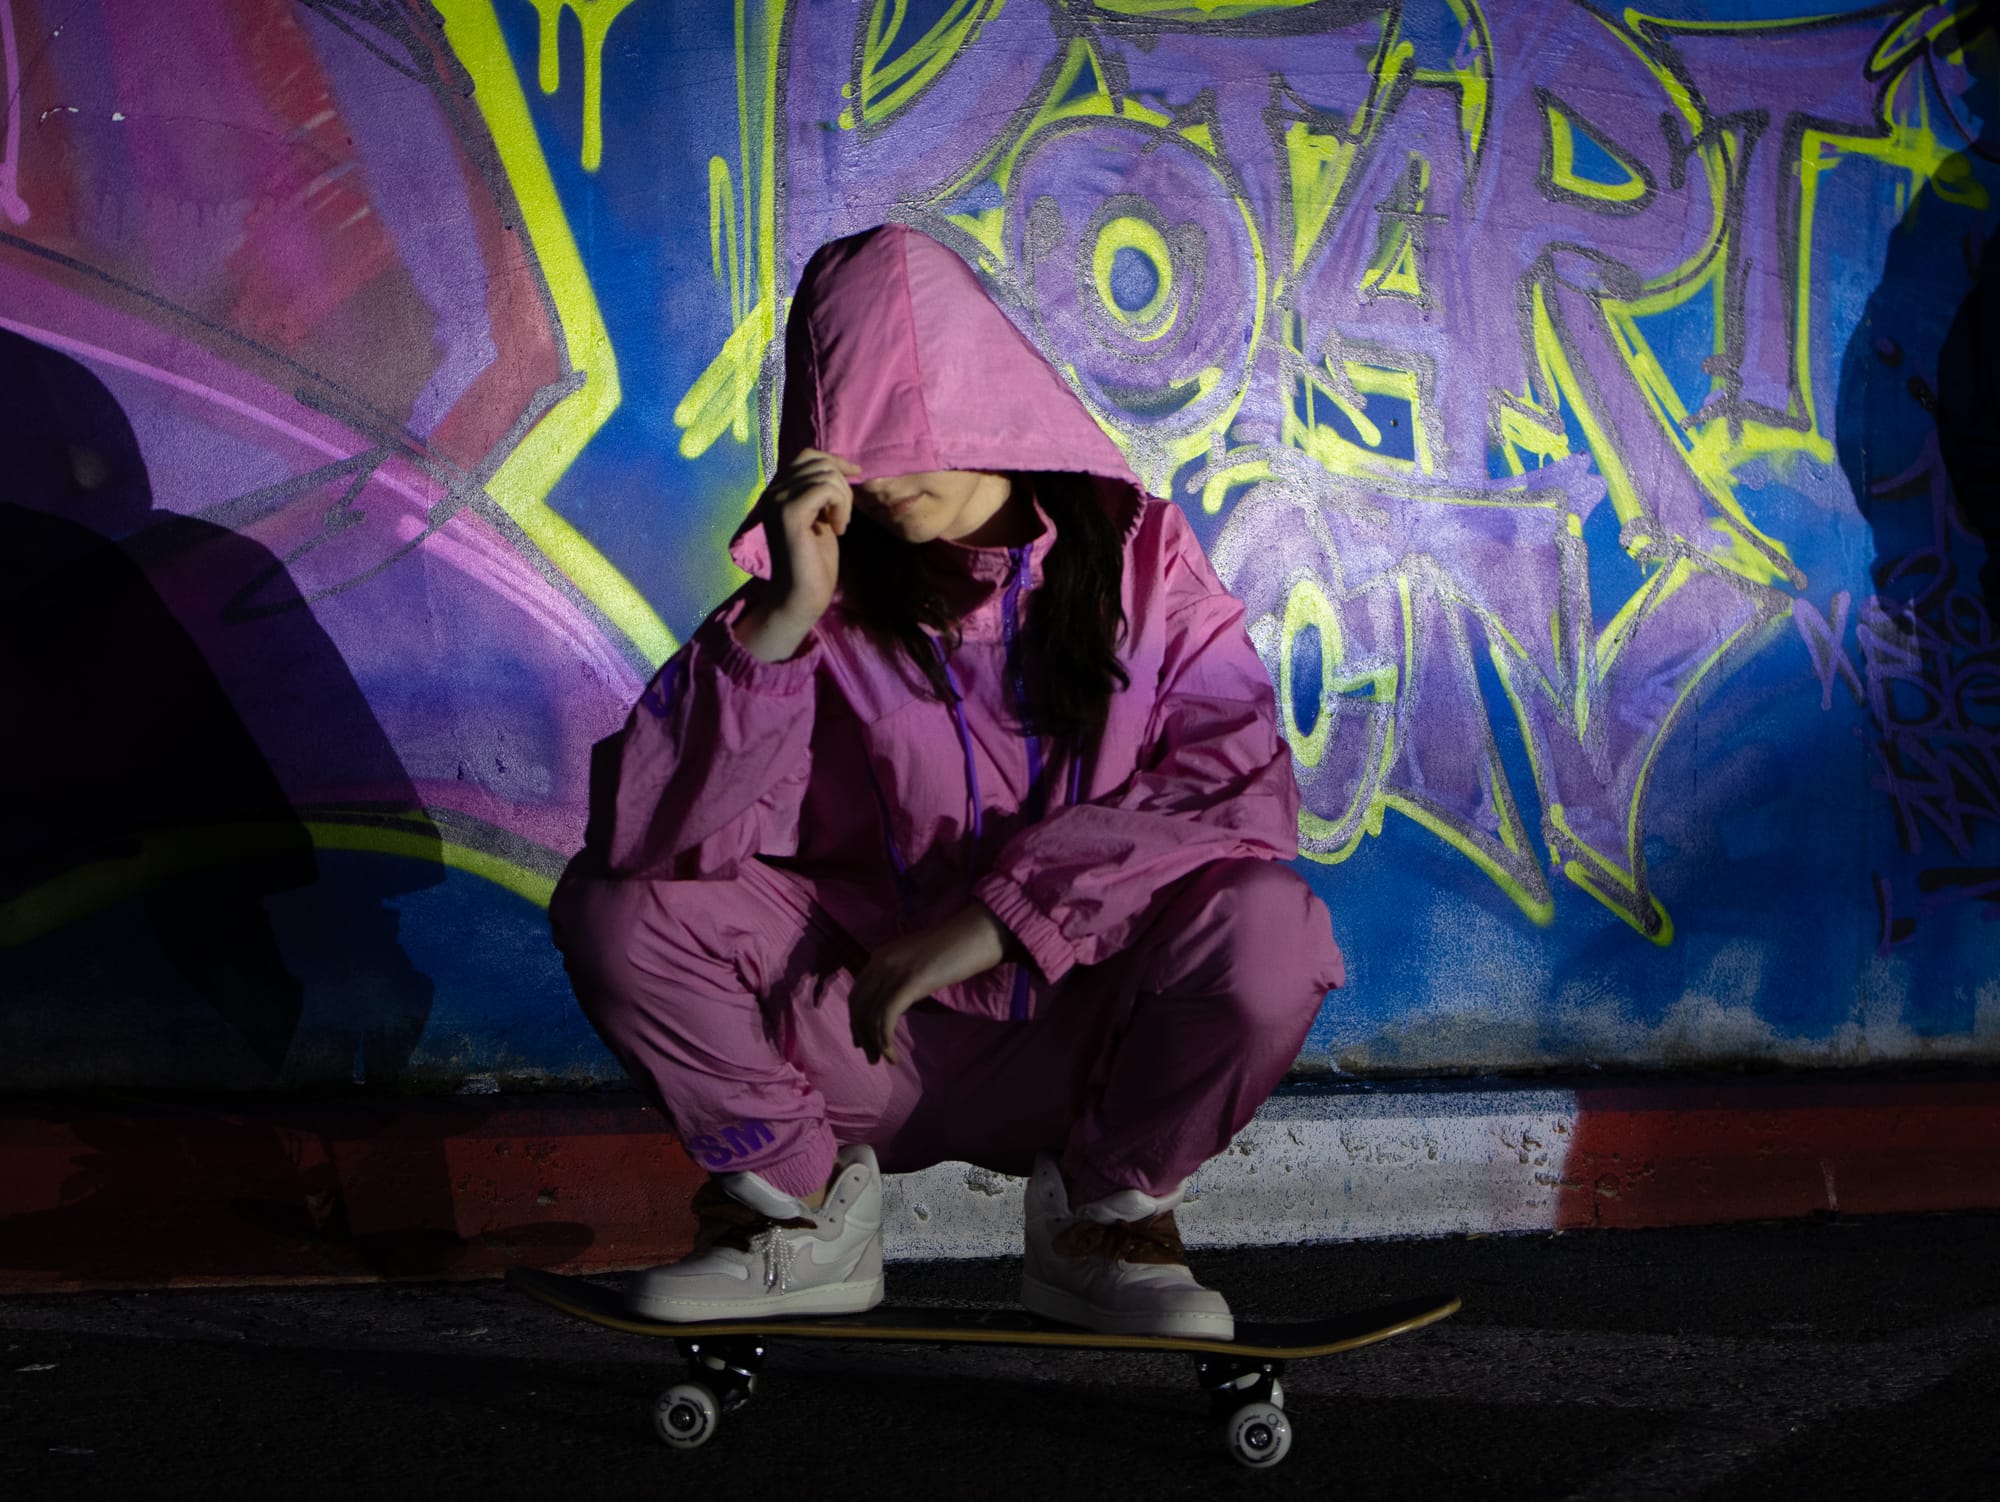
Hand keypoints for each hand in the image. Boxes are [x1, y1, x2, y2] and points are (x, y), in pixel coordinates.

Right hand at [735, 449, 860, 661]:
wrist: (801, 595)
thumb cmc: (813, 561)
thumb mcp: (820, 517)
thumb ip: (822, 493)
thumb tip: (840, 468)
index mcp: (777, 491)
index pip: (807, 456)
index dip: (835, 461)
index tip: (855, 475)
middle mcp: (772, 491)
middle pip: (818, 461)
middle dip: (842, 484)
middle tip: (843, 516)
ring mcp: (777, 500)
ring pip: (825, 474)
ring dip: (844, 498)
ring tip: (840, 524)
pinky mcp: (789, 512)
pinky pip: (825, 488)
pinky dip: (840, 506)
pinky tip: (838, 528)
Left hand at [848, 905, 1010, 1065]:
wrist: (974, 935)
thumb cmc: (953, 949)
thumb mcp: (916, 961)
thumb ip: (900, 976)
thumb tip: (895, 1001)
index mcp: (879, 956)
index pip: (857, 994)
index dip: (856, 1021)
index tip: (862, 1041)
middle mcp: (880, 963)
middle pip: (858, 1007)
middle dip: (862, 1035)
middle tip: (872, 1057)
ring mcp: (894, 971)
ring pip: (870, 1015)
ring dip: (875, 1043)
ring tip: (885, 1060)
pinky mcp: (910, 982)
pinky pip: (886, 1016)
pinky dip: (885, 1039)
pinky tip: (892, 1053)